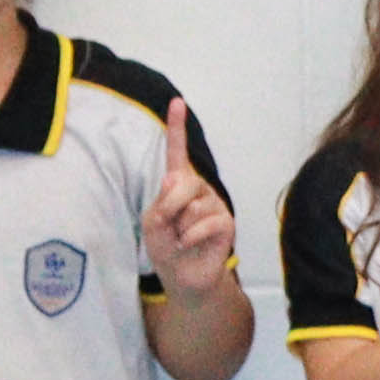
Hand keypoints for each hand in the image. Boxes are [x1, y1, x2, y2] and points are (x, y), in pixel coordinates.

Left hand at [141, 104, 240, 294]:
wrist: (184, 277)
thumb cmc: (167, 247)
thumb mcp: (153, 222)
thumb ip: (162, 200)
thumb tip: (178, 178)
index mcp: (178, 184)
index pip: (177, 152)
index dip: (177, 127)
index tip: (176, 102)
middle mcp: (199, 189)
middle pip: (184, 183)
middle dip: (170, 206)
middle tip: (169, 226)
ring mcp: (214, 204)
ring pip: (193, 206)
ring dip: (181, 228)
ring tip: (183, 239)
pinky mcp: (226, 222)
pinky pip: (206, 222)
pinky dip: (192, 237)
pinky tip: (192, 244)